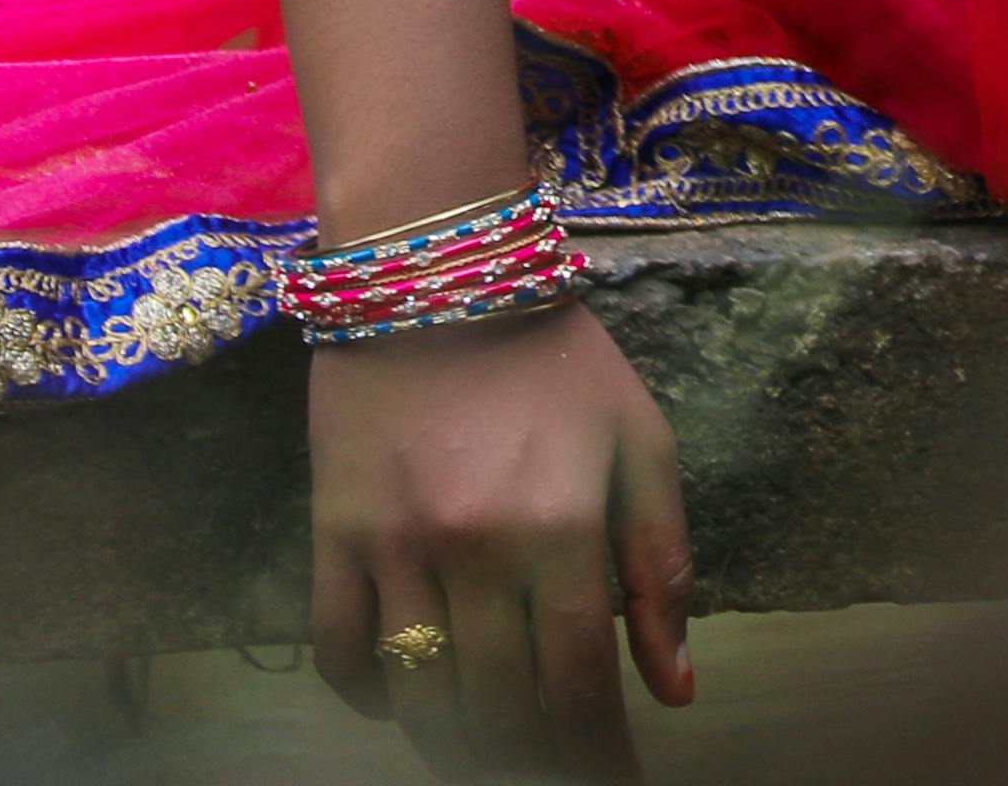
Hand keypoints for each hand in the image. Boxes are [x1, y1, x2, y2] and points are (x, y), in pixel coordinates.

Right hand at [312, 305, 693, 771]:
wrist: (438, 272)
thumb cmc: (557, 358)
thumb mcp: (641, 442)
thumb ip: (660, 566)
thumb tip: (676, 687)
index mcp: (562, 529)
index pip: (581, 683)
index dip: (598, 753)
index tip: (615, 782)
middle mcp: (474, 550)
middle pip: (499, 706)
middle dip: (534, 758)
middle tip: (554, 772)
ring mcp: (393, 547)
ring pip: (418, 694)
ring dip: (455, 743)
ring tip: (488, 752)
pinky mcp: (331, 534)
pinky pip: (337, 651)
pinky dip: (368, 697)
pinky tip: (404, 703)